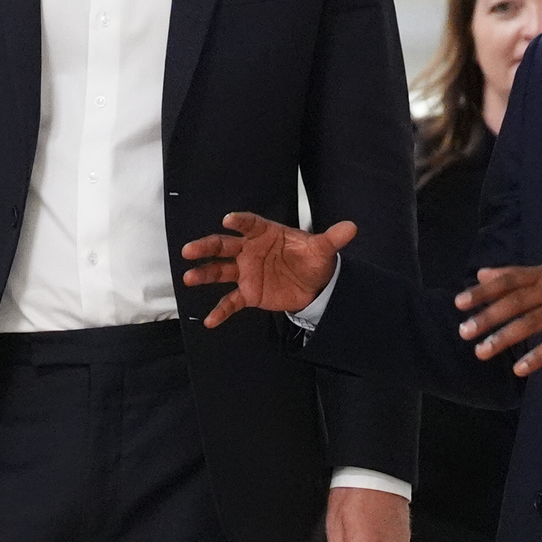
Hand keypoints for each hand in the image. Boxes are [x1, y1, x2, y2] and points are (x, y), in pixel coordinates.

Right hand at [179, 214, 356, 327]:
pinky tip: (210, 321)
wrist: (313, 284)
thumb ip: (333, 239)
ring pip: (220, 271)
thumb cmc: (312, 259)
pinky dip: (221, 311)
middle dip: (206, 247)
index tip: (228, 220)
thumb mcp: (323, 249)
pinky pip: (231, 302)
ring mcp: (246, 272)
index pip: (249, 225)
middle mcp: (250, 251)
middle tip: (190, 249)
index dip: (239, 222)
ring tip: (189, 277)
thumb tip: (352, 228)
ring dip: (204, 274)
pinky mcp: (249, 293)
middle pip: (224, 246)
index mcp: (265, 234)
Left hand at [454, 262, 541, 374]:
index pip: (509, 280)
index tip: (460, 303)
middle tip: (464, 331)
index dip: (483, 291)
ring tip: (482, 352)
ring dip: (504, 338)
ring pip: (531, 322)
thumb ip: (517, 274)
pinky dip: (537, 357)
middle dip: (488, 316)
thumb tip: (483, 274)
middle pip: (515, 301)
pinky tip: (519, 369)